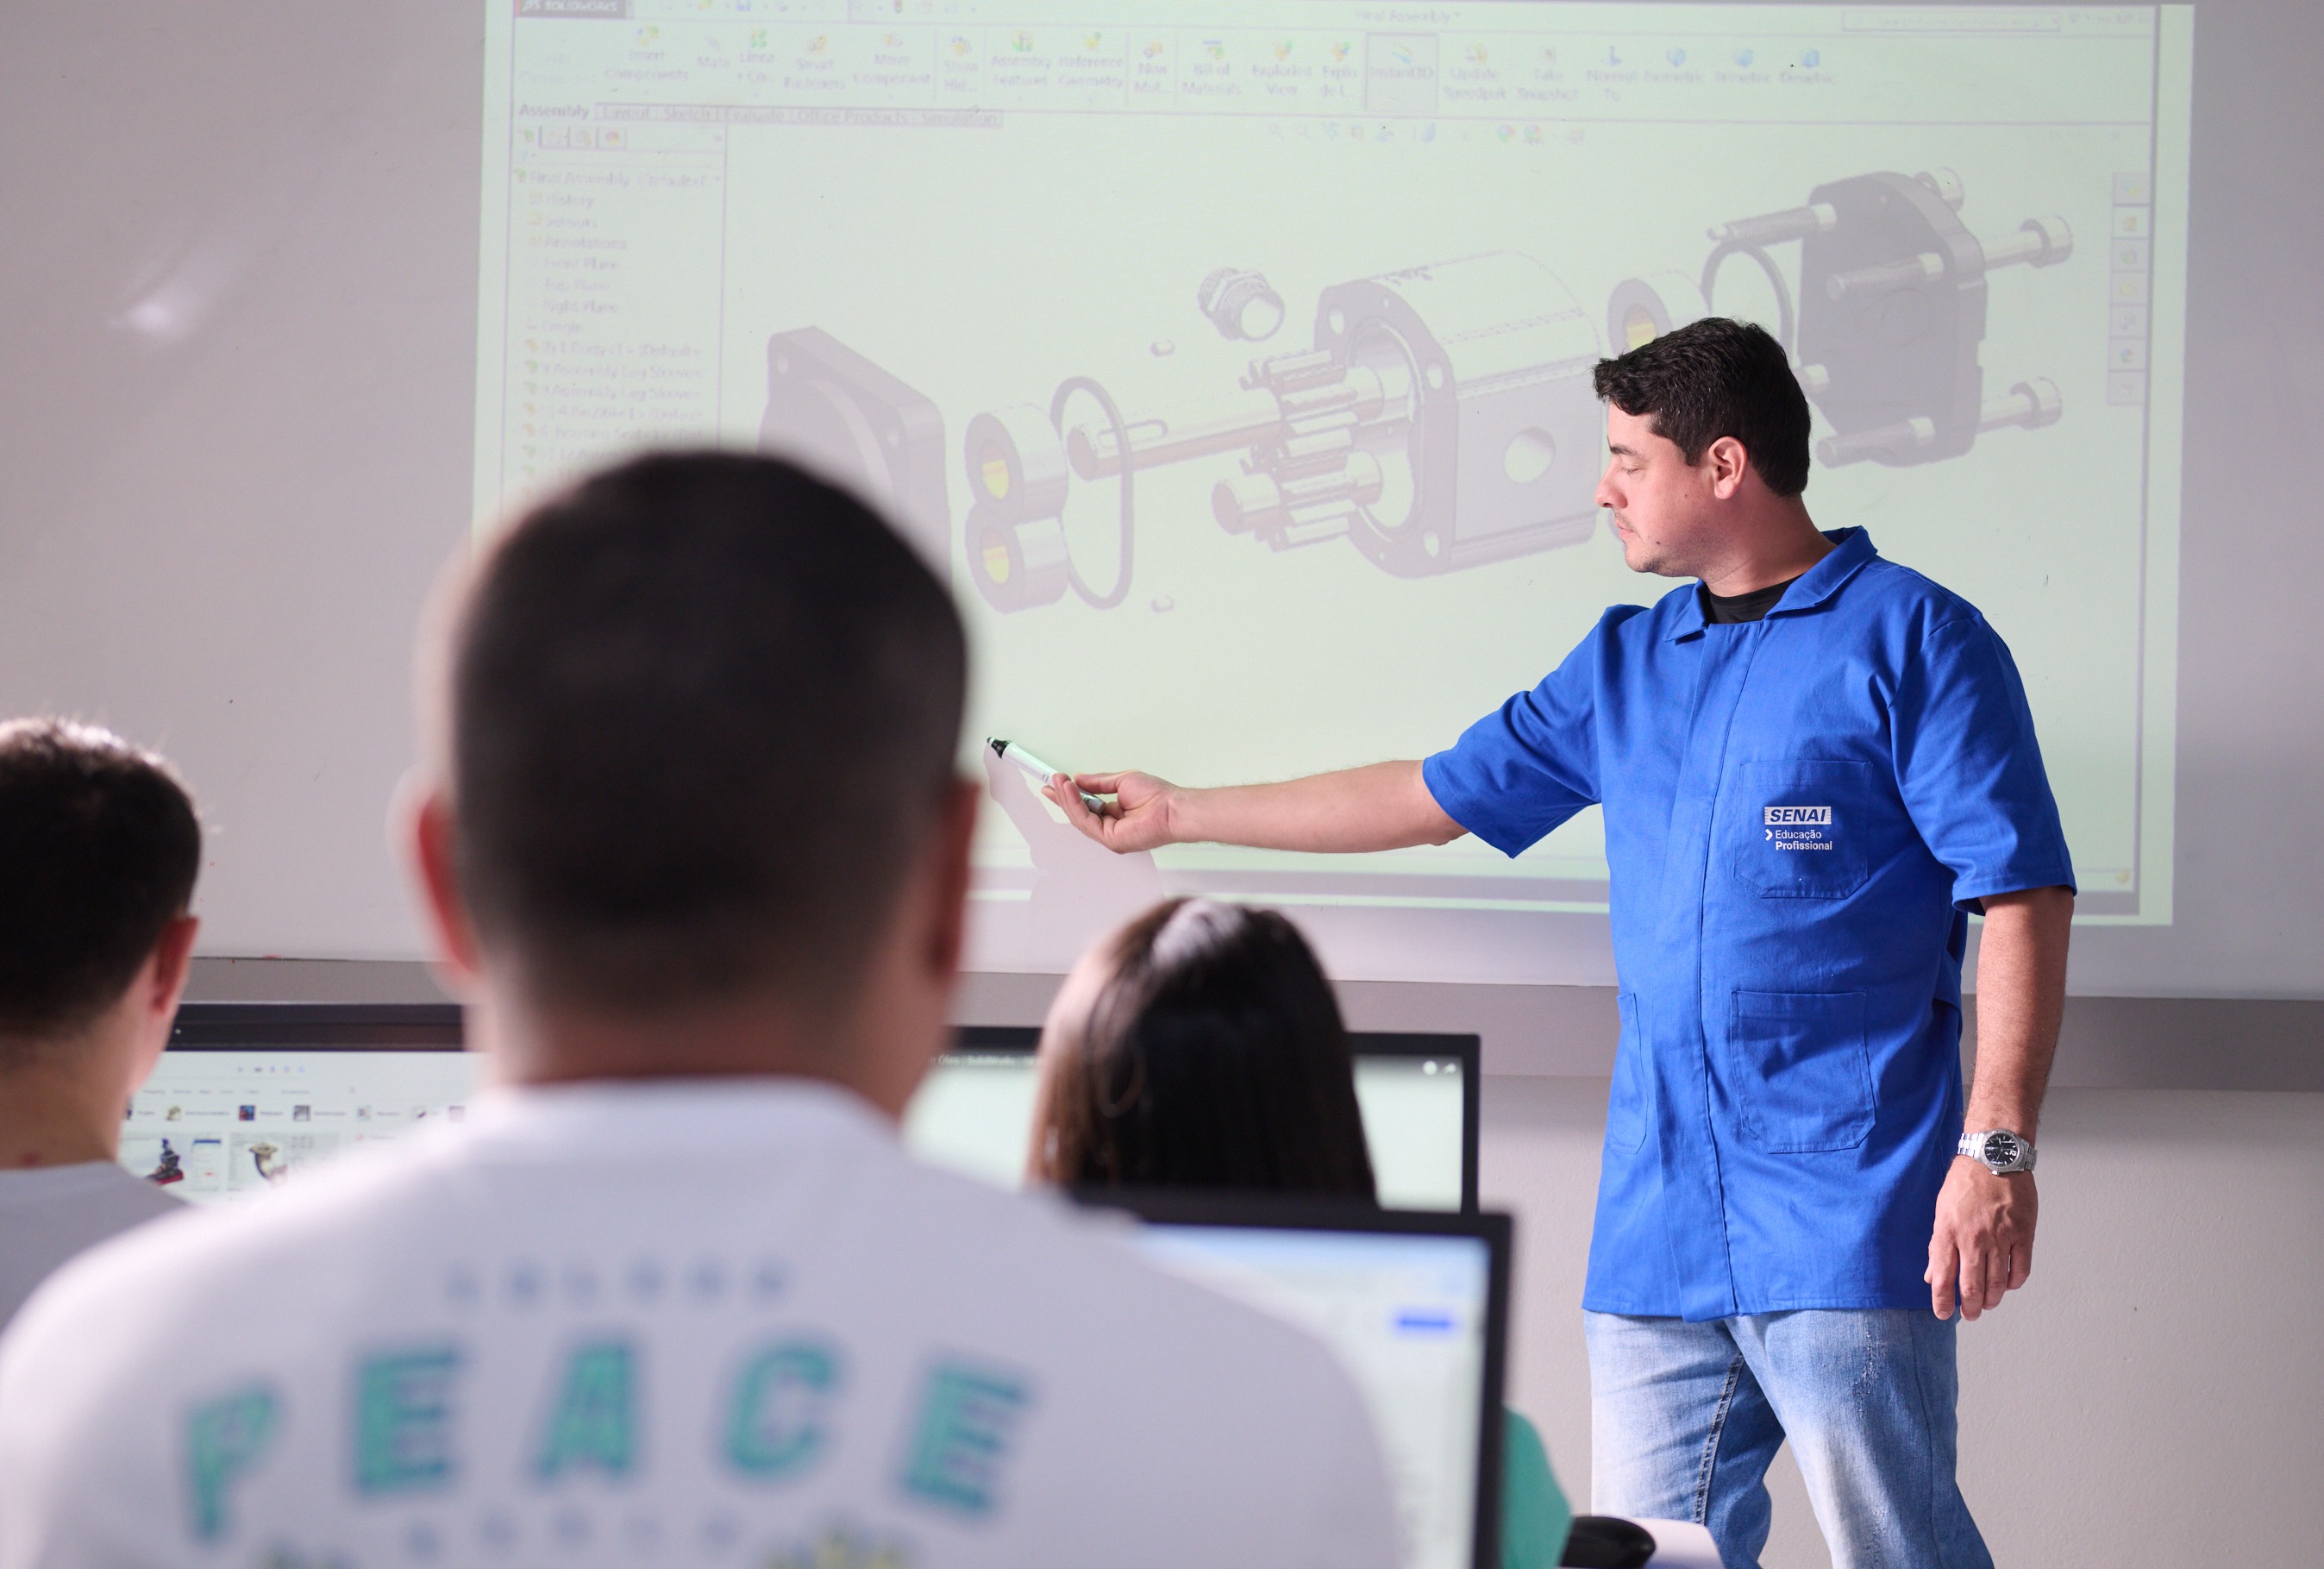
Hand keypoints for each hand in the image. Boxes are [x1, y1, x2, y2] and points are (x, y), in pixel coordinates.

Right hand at [1044, 770, 1183, 853]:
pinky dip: (1076, 805)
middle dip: (1063, 796)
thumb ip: (1099, 782)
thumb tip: (1081, 779)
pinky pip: (1087, 821)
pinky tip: (1071, 790)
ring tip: (1059, 781)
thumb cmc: (1159, 797)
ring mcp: (1110, 836)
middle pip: (1079, 813)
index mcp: (1114, 815)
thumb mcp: (1122, 781)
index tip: (1056, 783)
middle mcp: (1110, 827)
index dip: (1069, 795)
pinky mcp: (1111, 840)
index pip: (1085, 806)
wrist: (1173, 808)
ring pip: (1080, 818)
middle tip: (1051, 780)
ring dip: (1067, 798)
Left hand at [1926, 1157, 2037, 1320]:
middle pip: (1971, 1286)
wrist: (1994, 1156)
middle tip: (1971, 1315)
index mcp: (1948, 1232)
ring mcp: (2000, 1237)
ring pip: (1997, 1282)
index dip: (1942, 1301)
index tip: (1942, 1313)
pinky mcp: (2023, 1233)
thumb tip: (1932, 1276)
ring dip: (1992, 1299)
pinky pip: (2020, 1269)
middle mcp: (1973, 1238)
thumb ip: (1938, 1246)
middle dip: (1970, 1308)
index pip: (1942, 1277)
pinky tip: (2009, 1284)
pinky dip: (2014, 1282)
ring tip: (1988, 1304)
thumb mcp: (1941, 1212)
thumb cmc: (1964, 1184)